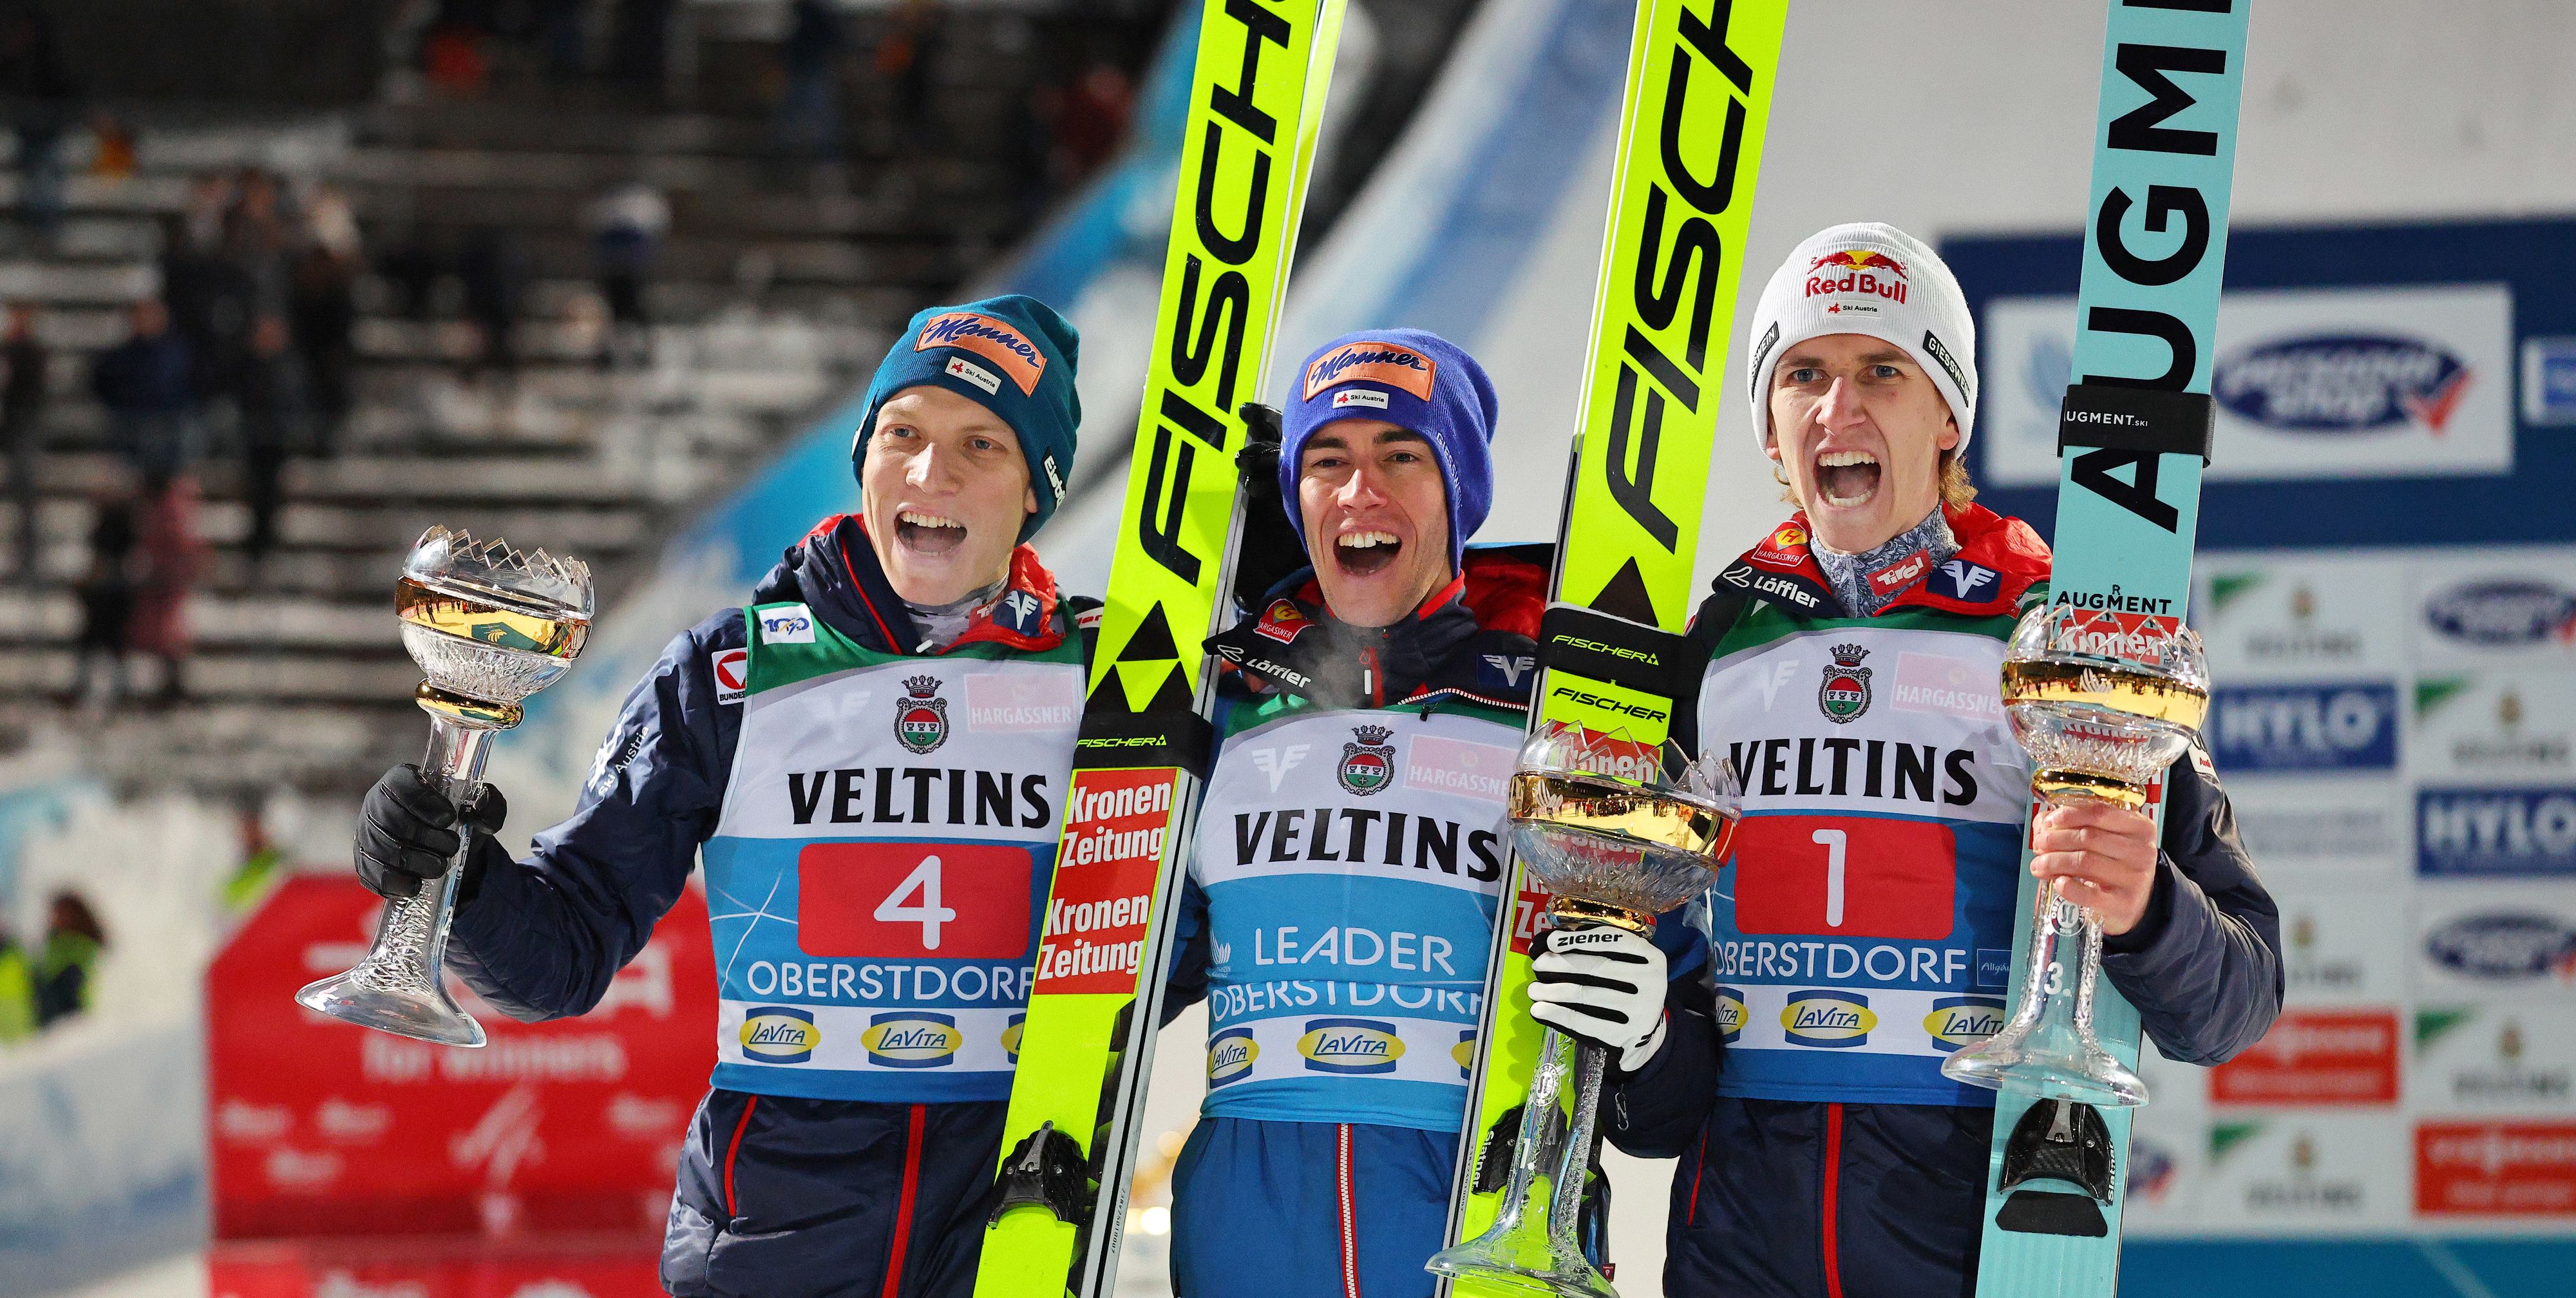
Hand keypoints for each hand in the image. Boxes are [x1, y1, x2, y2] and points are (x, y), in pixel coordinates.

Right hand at [355, 764, 506, 899]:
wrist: (446, 851)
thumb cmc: (459, 821)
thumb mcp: (482, 809)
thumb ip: (490, 804)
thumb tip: (478, 812)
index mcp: (402, 780)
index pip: (400, 783)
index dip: (424, 801)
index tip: (449, 818)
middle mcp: (377, 804)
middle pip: (391, 819)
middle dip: (426, 837)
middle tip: (452, 846)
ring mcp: (367, 834)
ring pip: (382, 848)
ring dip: (416, 861)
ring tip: (439, 866)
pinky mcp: (365, 864)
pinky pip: (372, 874)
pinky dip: (396, 882)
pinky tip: (416, 885)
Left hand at [1527, 925, 1667, 1071]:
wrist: (1648, 1036)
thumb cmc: (1628, 991)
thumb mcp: (1628, 967)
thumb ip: (1600, 953)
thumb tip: (1551, 943)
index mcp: (1651, 957)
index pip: (1615, 941)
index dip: (1581, 938)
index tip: (1552, 941)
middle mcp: (1650, 981)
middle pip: (1598, 967)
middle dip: (1562, 964)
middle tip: (1538, 965)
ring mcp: (1640, 1010)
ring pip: (1587, 994)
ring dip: (1554, 991)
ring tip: (1533, 989)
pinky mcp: (1626, 1034)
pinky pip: (1585, 1021)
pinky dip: (1559, 1014)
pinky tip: (1540, 1010)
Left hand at [2029, 800, 2158, 934]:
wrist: (2137, 902)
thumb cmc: (2115, 862)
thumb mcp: (2106, 838)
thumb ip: (2076, 824)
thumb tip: (2043, 823)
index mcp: (2140, 826)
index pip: (2100, 813)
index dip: (2069, 815)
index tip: (2048, 822)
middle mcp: (2142, 851)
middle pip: (2088, 837)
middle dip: (2055, 840)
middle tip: (2038, 845)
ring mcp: (2135, 878)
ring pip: (2085, 862)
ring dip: (2054, 862)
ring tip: (2038, 865)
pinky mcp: (2123, 904)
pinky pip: (2089, 894)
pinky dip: (2067, 887)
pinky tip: (2058, 882)